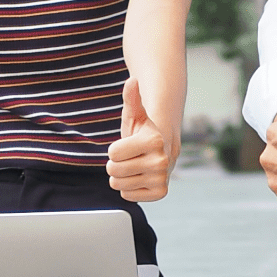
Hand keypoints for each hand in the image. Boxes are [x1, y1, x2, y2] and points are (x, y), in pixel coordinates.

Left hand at [108, 78, 175, 201]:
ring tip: (134, 167)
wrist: (163, 149)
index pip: (113, 154)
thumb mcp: (136, 114)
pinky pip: (127, 195)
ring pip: (118, 184)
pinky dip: (130, 188)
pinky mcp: (160, 193)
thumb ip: (132, 98)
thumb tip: (132, 81)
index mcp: (154, 141)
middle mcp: (161, 161)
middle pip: (113, 170)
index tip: (127, 145)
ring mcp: (161, 179)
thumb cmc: (144, 131)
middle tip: (129, 157)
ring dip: (122, 176)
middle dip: (116, 164)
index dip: (115, 149)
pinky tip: (139, 177)